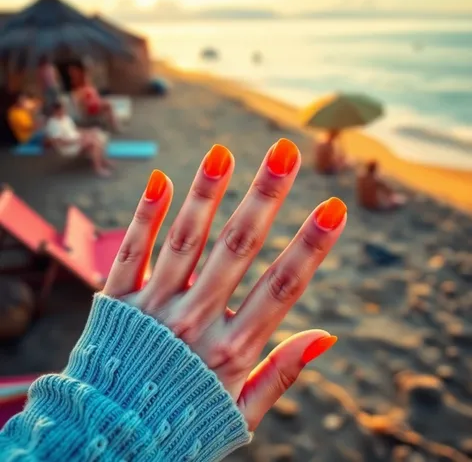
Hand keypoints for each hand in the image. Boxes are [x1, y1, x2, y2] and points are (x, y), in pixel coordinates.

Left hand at [103, 139, 346, 430]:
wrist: (109, 442)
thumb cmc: (183, 425)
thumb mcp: (241, 413)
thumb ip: (282, 373)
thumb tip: (326, 336)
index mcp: (232, 350)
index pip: (283, 286)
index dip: (312, 245)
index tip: (334, 207)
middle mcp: (195, 322)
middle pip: (238, 249)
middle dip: (265, 197)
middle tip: (284, 152)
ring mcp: (153, 308)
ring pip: (186, 241)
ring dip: (206, 194)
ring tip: (223, 152)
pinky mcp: (118, 302)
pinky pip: (133, 251)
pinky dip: (146, 216)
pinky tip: (162, 179)